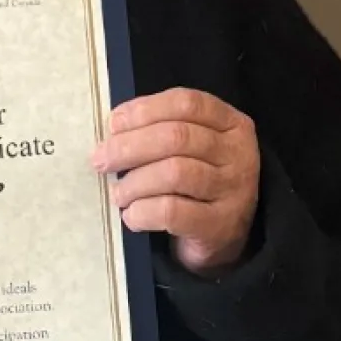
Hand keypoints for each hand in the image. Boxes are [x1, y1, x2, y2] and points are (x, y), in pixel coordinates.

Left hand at [90, 87, 259, 275]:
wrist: (224, 237)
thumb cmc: (196, 185)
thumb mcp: (191, 149)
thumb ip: (161, 131)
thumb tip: (116, 126)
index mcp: (231, 123)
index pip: (187, 103)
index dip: (145, 110)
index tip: (114, 123)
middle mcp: (239, 153)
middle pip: (177, 137)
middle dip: (130, 146)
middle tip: (101, 160)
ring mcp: (234, 190)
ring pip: (174, 173)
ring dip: (135, 182)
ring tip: (118, 193)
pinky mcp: (221, 225)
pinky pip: (172, 211)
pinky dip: (143, 212)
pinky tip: (132, 215)